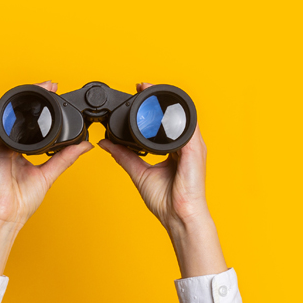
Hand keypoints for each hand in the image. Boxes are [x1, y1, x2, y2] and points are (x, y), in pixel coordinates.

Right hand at [0, 80, 93, 273]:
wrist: (4, 218)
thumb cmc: (19, 202)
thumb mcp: (48, 174)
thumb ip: (64, 158)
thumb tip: (84, 145)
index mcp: (17, 149)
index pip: (28, 122)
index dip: (41, 107)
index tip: (56, 93)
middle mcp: (6, 144)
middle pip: (18, 114)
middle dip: (34, 96)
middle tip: (51, 85)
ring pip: (9, 115)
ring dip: (24, 100)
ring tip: (41, 88)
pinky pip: (0, 128)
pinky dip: (12, 115)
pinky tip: (23, 106)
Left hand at [98, 83, 226, 276]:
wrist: (178, 216)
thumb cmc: (166, 201)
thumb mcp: (139, 173)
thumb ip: (124, 156)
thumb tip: (106, 143)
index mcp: (175, 151)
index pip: (163, 124)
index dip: (151, 110)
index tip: (136, 96)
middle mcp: (185, 146)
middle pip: (172, 117)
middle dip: (157, 99)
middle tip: (140, 86)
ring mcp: (193, 147)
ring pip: (180, 116)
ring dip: (166, 100)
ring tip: (148, 88)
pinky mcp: (196, 151)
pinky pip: (188, 127)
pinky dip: (175, 114)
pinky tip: (163, 105)